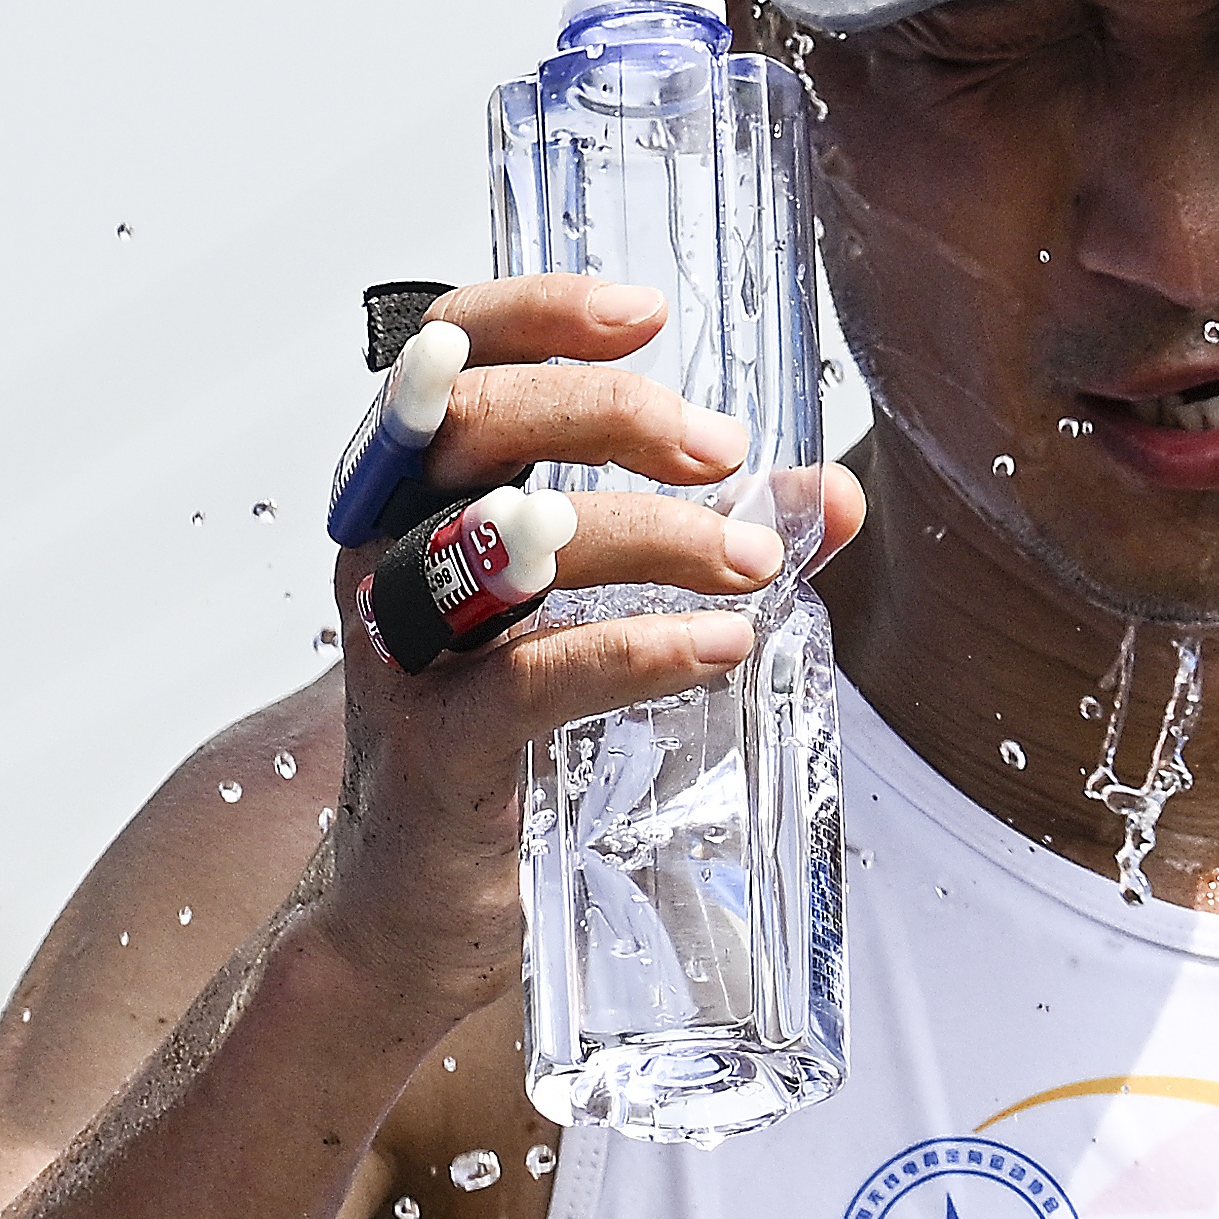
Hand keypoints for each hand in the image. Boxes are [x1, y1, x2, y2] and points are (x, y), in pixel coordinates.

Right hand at [309, 274, 865, 1034]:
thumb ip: (717, 539)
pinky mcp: (435, 746)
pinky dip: (636, 649)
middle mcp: (385, 550)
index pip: (449, 357)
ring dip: (646, 534)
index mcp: (416, 492)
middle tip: (724, 451)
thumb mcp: (605, 607)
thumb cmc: (507, 729)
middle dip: (611, 418)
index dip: (536, 314)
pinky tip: (719, 645)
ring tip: (754, 560)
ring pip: (502, 545)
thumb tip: (834, 494)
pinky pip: (533, 677)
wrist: (419, 904)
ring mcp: (400, 649)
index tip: (649, 314)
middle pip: (472, 428)